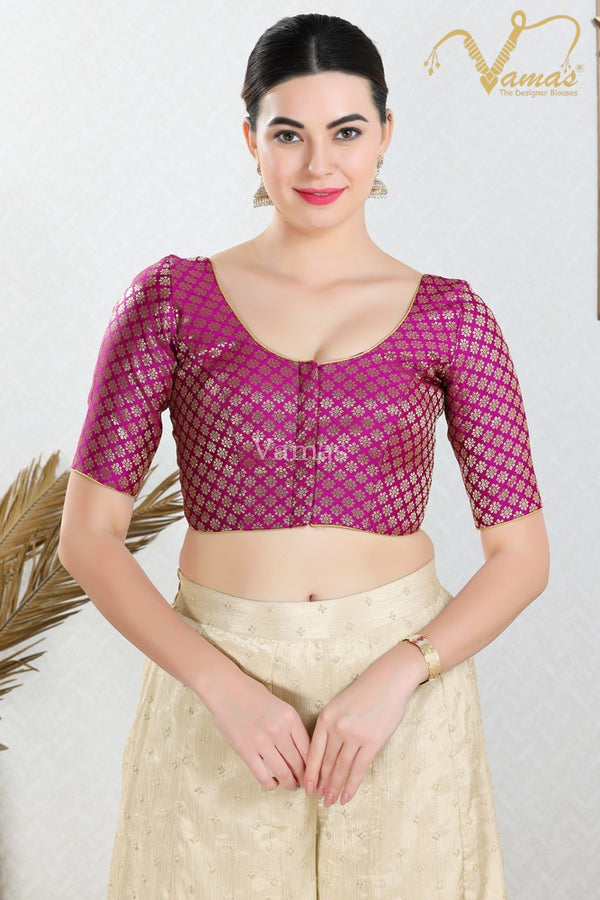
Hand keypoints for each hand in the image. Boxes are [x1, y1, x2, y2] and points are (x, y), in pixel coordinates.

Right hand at [202, 662, 310, 790]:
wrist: (224, 688)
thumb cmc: (251, 694)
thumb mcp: (279, 706)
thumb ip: (290, 726)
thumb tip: (300, 751)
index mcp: (290, 717)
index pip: (309, 748)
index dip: (313, 764)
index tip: (313, 772)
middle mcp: (279, 730)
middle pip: (298, 762)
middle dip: (303, 777)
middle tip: (305, 783)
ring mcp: (262, 741)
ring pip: (283, 772)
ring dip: (290, 783)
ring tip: (291, 785)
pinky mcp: (245, 750)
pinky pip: (262, 776)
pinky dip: (270, 784)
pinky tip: (272, 784)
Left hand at [303, 641, 426, 806]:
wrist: (389, 680)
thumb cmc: (364, 692)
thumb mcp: (339, 705)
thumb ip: (331, 726)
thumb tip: (325, 755)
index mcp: (326, 718)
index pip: (314, 752)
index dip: (310, 772)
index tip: (306, 788)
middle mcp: (337, 727)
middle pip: (327, 763)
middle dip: (322, 784)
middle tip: (319, 799)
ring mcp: (355, 735)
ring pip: (341, 769)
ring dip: (335, 788)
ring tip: (331, 801)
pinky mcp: (372, 741)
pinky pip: (359, 769)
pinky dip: (352, 785)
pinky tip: (347, 796)